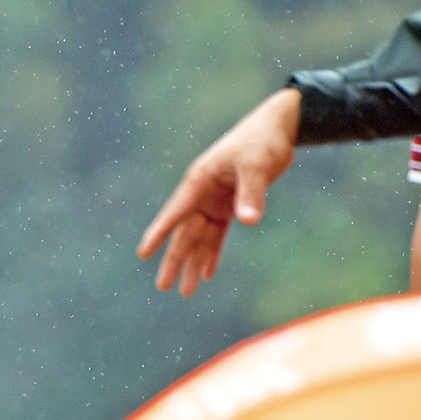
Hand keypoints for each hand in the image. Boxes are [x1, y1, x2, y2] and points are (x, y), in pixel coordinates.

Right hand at [138, 87, 301, 296]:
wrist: (278, 127)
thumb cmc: (262, 140)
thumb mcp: (257, 164)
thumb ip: (251, 193)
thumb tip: (248, 222)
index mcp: (199, 181)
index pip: (175, 212)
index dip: (159, 233)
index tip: (143, 253)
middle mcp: (201, 194)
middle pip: (184, 233)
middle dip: (174, 260)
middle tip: (163, 286)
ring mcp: (214, 201)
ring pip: (199, 238)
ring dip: (193, 263)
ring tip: (186, 292)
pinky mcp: (230, 206)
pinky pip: (217, 234)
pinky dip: (213, 253)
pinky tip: (208, 273)